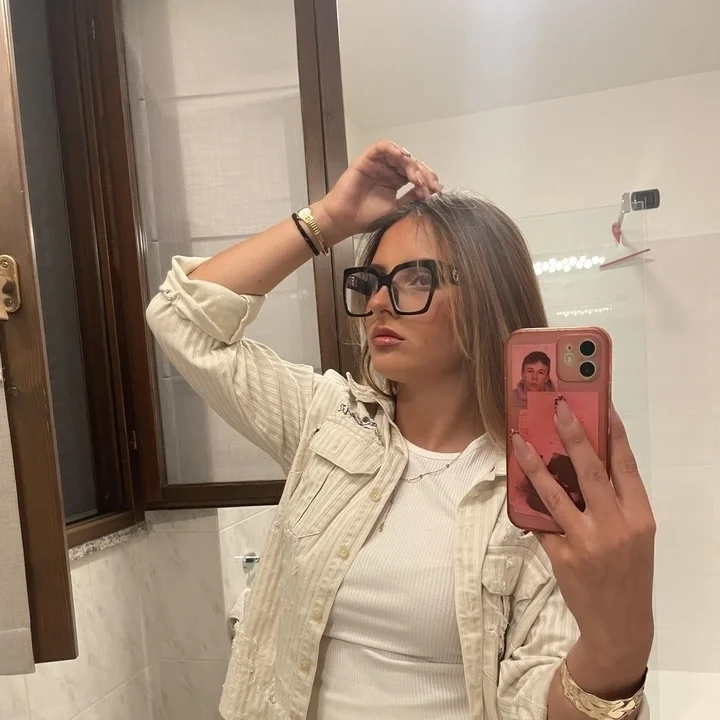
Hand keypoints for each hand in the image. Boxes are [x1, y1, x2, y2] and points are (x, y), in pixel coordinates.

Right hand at [315, 141, 442, 243]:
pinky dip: (394, 149)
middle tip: (429, 185)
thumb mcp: (397, 210)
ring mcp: (379, 164)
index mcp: (396, 182)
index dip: (428, 180)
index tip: (436, 191)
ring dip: (411, 164)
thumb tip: (430, 192)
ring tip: (416, 177)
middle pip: (412, 164)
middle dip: (424, 173)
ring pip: (400, 155)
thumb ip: (412, 199)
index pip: (417, 175)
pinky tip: (403, 157)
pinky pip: (382, 147)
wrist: (345, 220)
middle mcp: (389, 171)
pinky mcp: (367, 159)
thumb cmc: (368, 218)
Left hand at [511, 399, 655, 695]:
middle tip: (558, 409)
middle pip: (590, 471)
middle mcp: (616, 526)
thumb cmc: (628, 572)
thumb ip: (615, 502)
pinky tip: (516, 486)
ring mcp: (587, 542)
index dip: (615, 434)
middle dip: (573, 436)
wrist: (619, 624)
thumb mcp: (635, 535)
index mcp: (640, 517)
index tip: (603, 406)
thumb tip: (584, 462)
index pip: (626, 466)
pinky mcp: (562, 556)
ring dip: (534, 465)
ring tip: (520, 442)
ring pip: (555, 493)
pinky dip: (529, 504)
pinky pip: (541, 522)